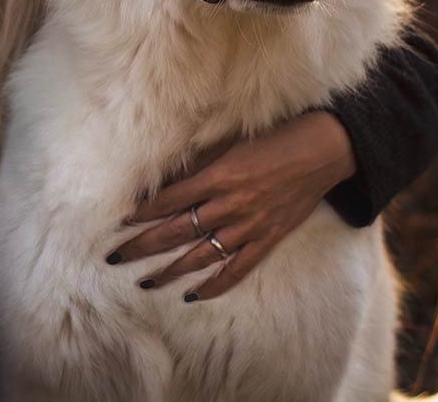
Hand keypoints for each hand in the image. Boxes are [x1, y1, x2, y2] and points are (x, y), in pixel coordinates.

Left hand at [103, 111, 356, 301]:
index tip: (121, 222)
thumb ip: (199, 163)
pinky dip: (214, 285)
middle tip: (116, 257)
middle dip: (143, 246)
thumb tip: (167, 178)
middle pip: (177, 231)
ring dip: (170, 271)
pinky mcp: (267, 240)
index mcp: (218, 176)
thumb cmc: (273, 140)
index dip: (143, 213)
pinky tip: (192, 295)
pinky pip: (236, 270)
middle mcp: (230, 205)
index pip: (169, 200)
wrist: (321, 151)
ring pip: (201, 256)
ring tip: (145, 282)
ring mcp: (249, 226)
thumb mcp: (230, 143)